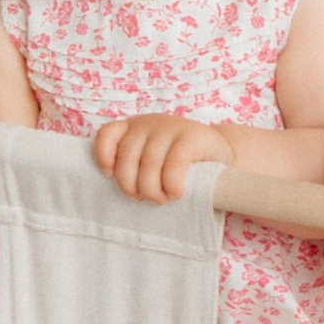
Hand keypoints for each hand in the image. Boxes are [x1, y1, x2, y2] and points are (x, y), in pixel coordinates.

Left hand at [91, 112, 231, 201]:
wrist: (220, 153)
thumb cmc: (180, 164)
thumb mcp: (153, 159)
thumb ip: (134, 165)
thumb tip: (117, 190)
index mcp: (134, 128)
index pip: (107, 134)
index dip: (103, 156)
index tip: (109, 176)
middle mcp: (149, 123)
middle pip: (127, 156)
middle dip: (129, 185)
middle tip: (142, 199)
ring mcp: (171, 127)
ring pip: (149, 162)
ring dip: (151, 189)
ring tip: (160, 200)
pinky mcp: (192, 136)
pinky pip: (173, 163)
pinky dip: (171, 183)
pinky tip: (176, 193)